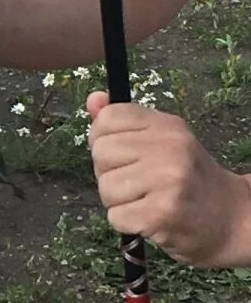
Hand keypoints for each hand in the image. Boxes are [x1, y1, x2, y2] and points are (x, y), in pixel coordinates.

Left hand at [87, 91, 250, 267]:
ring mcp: (168, 180)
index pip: (108, 118)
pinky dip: (126, 222)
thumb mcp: (161, 140)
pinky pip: (116, 216)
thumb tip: (94, 100)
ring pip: (105, 187)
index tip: (120, 153)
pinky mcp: (163, 213)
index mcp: (166, 125)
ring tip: (144, 200)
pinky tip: (149, 218)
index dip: (102, 138)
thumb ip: (124, 121)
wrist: (230, 219)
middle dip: (109, 172)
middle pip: (100, 153)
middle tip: (136, 182)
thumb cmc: (187, 177)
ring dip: (118, 201)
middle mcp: (169, 147)